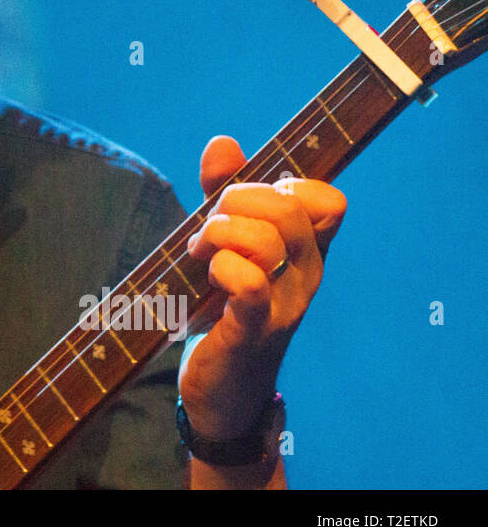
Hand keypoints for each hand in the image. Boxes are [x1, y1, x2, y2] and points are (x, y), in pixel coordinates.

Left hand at [177, 135, 346, 439]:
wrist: (218, 384)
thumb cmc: (221, 305)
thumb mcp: (222, 242)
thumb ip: (221, 192)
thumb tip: (222, 142)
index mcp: (305, 249)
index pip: (327, 199)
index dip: (283, 185)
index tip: (245, 204)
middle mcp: (305, 274)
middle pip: (289, 208)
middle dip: (235, 202)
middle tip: (207, 230)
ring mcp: (285, 304)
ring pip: (267, 241)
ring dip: (219, 235)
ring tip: (199, 255)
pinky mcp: (253, 331)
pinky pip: (250, 285)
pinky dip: (222, 269)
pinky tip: (208, 275)